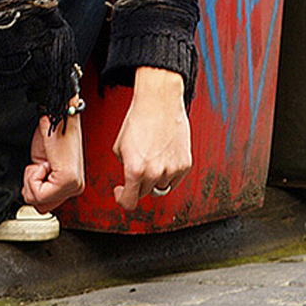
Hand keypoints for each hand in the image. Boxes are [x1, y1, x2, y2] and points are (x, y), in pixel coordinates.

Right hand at [21, 111, 84, 212]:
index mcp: (73, 185)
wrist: (56, 114)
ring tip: (43, 162)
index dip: (31, 186)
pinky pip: (37, 193)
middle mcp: (77, 188)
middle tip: (40, 165)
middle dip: (31, 185)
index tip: (40, 166)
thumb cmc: (50, 132)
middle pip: (39, 206)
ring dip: (31, 179)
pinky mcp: (67, 181)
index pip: (42, 206)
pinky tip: (43, 161)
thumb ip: (41, 187)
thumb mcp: (42, 165)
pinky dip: (31, 176)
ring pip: (36, 200)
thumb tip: (32, 202)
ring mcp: (74, 186)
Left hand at [112, 66, 191, 209]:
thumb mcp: (120, 146)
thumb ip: (124, 165)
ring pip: (161, 187)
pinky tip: (163, 158)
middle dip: (138, 185)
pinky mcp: (185, 164)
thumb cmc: (139, 119)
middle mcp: (154, 173)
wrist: (159, 103)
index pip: (129, 202)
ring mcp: (172, 170)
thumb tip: (130, 176)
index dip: (122, 199)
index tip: (121, 192)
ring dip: (154, 179)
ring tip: (151, 160)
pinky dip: (169, 173)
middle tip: (137, 171)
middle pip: (145, 194)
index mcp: (135, 170)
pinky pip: (175, 179)